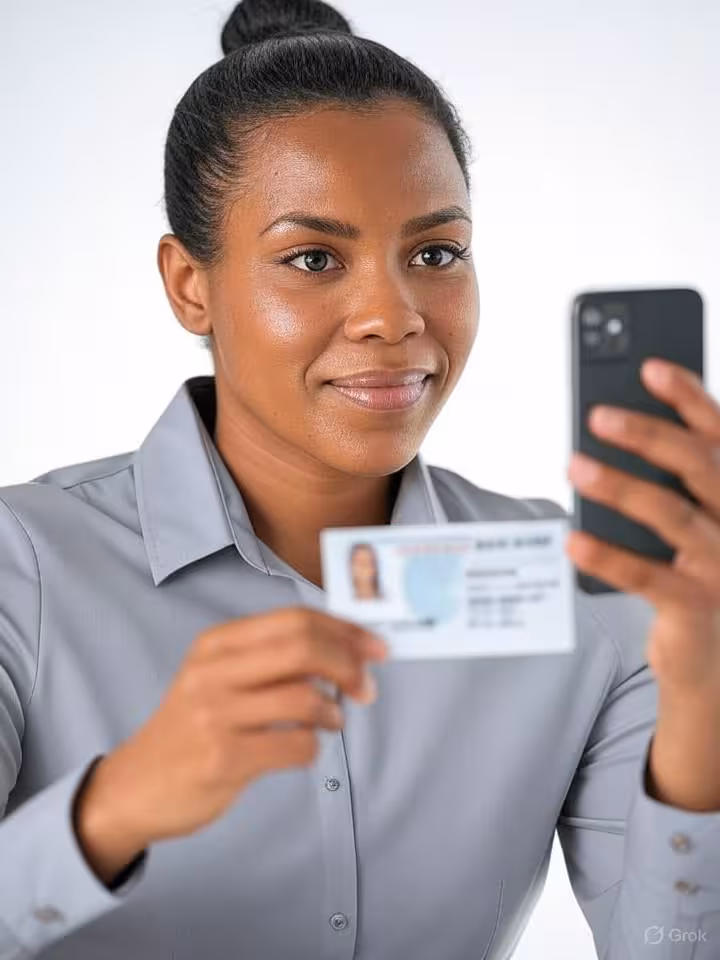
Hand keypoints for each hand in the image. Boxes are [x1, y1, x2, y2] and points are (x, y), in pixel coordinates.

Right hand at [73, 607, 387, 882]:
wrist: (136, 786)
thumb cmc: (193, 727)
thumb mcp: (218, 678)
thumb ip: (271, 660)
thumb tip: (347, 649)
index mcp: (216, 643)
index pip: (294, 620)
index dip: (344, 630)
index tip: (376, 647)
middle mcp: (212, 672)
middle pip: (302, 648)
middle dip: (349, 664)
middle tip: (367, 687)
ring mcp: (215, 715)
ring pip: (303, 699)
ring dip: (333, 712)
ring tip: (331, 721)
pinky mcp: (222, 759)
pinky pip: (295, 746)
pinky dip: (314, 747)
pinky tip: (305, 749)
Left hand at [565, 357, 719, 698]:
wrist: (712, 652)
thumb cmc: (689, 569)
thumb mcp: (687, 516)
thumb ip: (666, 477)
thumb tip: (611, 421)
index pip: (718, 434)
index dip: (688, 397)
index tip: (650, 366)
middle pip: (697, 464)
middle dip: (648, 434)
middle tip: (597, 414)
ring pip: (671, 513)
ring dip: (620, 485)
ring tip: (573, 464)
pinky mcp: (696, 606)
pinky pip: (647, 576)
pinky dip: (608, 555)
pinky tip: (572, 538)